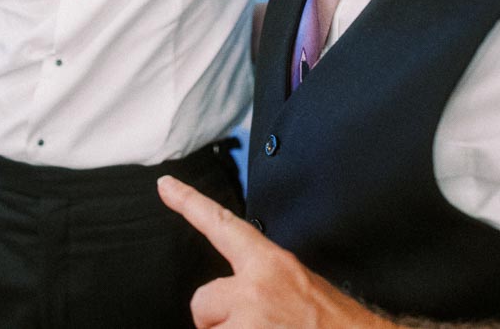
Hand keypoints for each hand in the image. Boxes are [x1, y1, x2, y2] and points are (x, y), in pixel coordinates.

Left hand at [157, 176, 392, 327]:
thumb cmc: (333, 323)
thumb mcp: (300, 288)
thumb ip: (262, 281)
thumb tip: (234, 296)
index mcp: (271, 265)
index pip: (222, 225)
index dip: (190, 203)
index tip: (166, 185)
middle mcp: (254, 290)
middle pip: (202, 301)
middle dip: (220, 319)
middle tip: (256, 326)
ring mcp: (247, 322)